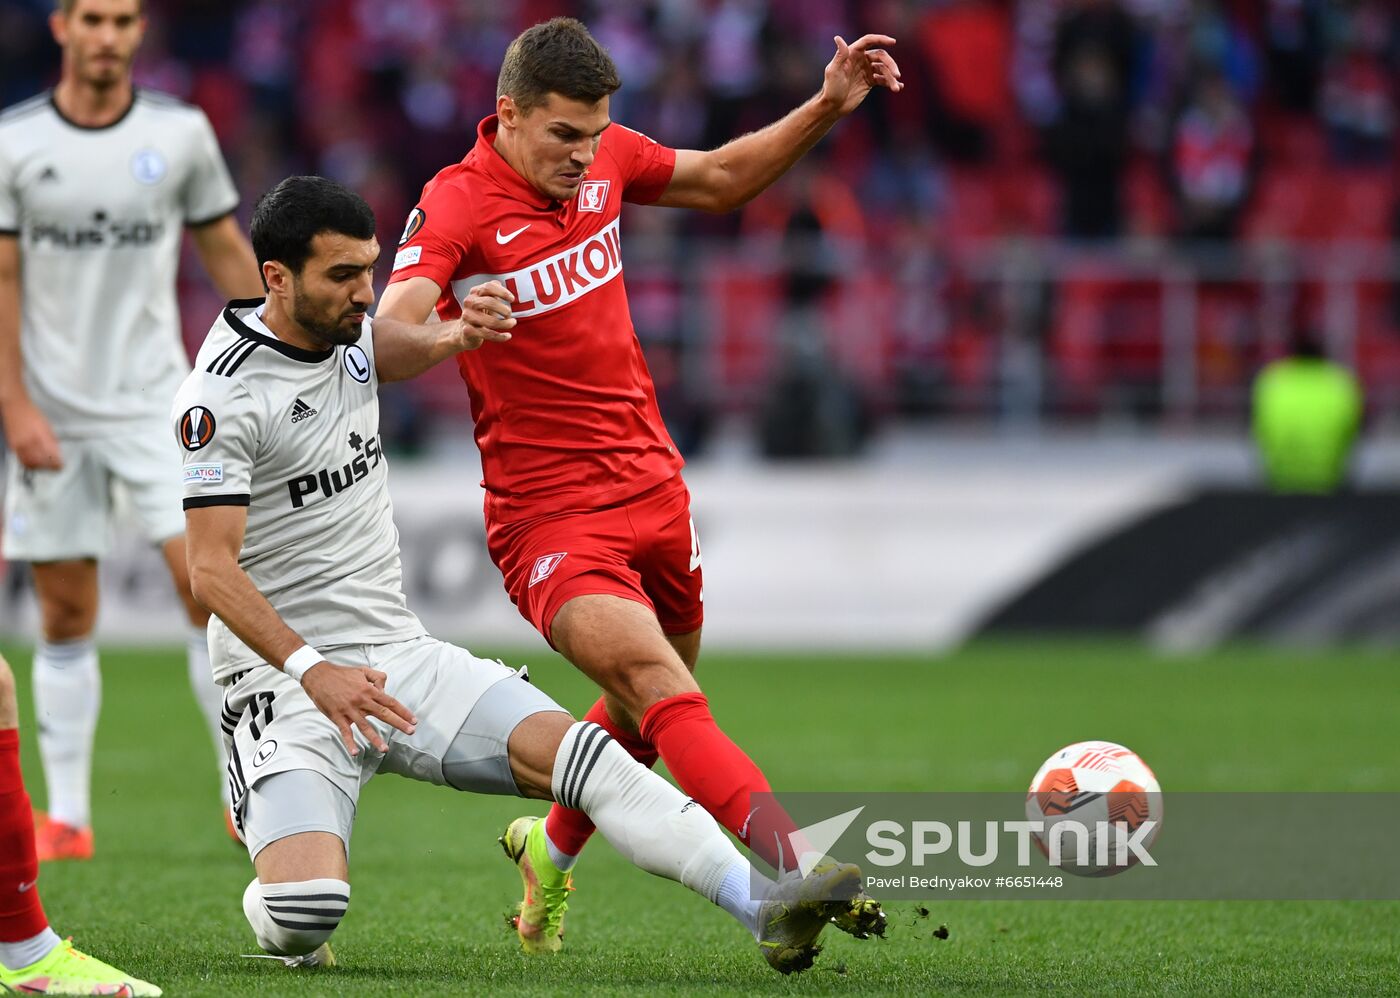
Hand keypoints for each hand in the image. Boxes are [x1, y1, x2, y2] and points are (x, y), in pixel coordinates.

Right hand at [1, 398, 62, 470]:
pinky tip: (34, 462)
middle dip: (49, 467)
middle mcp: (29, 442)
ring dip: (39, 467)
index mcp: (41, 437)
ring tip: (45, 466)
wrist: (15, 406)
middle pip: (40, 463)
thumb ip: (51, 440)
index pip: (51, 456)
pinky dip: (29, 463)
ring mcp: (19, 445)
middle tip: (54, 467)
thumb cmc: (31, 413)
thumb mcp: (47, 426)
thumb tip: (57, 452)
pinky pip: (22, 459)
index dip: (57, 464)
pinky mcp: (13, 446)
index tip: (61, 465)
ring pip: (30, 464)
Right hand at [299, 661, 417, 756]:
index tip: (413, 720)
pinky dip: (349, 742)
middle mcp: (361, 700)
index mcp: (369, 690)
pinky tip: (355, 753)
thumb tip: (385, 689)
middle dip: (398, 723)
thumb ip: (377, 677)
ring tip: (385, 749)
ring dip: (375, 738)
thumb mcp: (363, 670)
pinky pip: (345, 732)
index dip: (403, 711)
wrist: (318, 675)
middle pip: (383, 713)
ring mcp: (349, 710)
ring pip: (365, 726)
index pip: (390, 702)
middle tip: (410, 731)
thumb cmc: (342, 673)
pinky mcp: (337, 716)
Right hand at [453, 279, 515, 350]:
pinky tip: (508, 336)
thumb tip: (509, 295)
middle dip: (503, 309)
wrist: (464, 331)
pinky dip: (500, 336)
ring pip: (489, 321)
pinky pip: (487, 334)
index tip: (512, 299)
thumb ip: (496, 293)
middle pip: (489, 302)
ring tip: (512, 323)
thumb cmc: (480, 313)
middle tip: (509, 314)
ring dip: (504, 324)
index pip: (488, 287)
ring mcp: (467, 317)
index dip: (502, 292)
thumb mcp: (487, 300)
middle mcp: (469, 303)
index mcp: (474, 292)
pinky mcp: (468, 331)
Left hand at [820, 34, 901, 115]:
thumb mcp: (834, 71)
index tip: (893, 42)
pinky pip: (883, 79)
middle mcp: (861, 59)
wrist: (833, 107)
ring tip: (896, 88)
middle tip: (897, 75)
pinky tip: (898, 88)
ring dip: (892, 77)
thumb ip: (840, 55)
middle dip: (890, 64)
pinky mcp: (870, 81)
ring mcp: (866, 70)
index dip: (880, 39)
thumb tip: (838, 38)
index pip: (868, 41)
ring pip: (884, 69)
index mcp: (852, 53)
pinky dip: (890, 83)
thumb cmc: (831, 88)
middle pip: (880, 56)